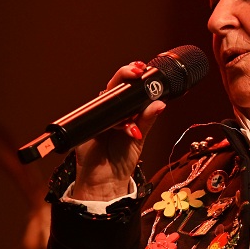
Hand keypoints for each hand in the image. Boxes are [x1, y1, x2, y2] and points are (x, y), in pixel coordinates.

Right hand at [71, 61, 165, 200]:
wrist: (107, 181)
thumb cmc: (122, 158)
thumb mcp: (140, 138)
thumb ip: (147, 120)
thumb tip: (161, 103)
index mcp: (124, 110)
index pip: (128, 87)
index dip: (134, 75)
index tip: (144, 67)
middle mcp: (110, 111)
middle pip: (115, 86)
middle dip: (126, 75)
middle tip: (138, 71)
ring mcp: (98, 118)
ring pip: (108, 100)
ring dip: (124, 102)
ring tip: (139, 115)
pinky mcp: (88, 128)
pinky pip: (102, 119)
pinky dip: (117, 123)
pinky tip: (130, 130)